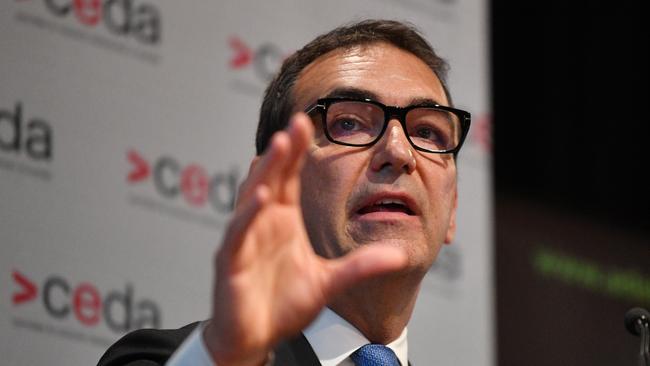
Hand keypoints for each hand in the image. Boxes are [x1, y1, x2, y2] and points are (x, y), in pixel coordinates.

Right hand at [203, 113, 406, 365]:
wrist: (255, 337)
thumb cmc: (283, 306)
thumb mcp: (329, 282)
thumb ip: (361, 266)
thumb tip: (399, 255)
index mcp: (283, 221)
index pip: (291, 178)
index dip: (299, 152)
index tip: (310, 123)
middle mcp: (263, 222)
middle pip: (273, 177)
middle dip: (285, 150)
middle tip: (299, 121)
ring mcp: (245, 238)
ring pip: (253, 196)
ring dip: (266, 170)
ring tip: (281, 144)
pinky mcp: (231, 260)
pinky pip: (239, 232)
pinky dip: (248, 214)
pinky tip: (261, 196)